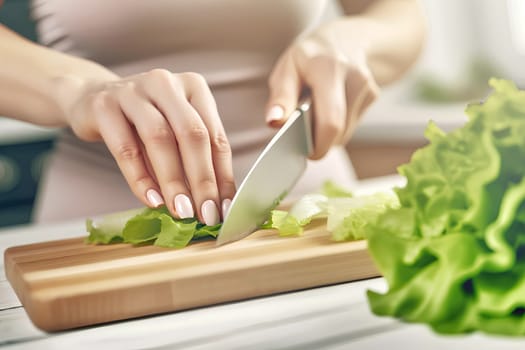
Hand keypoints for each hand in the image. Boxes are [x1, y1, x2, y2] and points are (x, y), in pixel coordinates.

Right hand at [60, 69, 234, 224]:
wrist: (92, 99)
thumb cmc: (143, 121)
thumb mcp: (174, 131)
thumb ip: (194, 158)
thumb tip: (215, 203)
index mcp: (194, 87)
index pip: (215, 137)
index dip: (223, 176)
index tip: (225, 208)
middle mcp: (166, 83)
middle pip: (192, 135)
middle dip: (202, 180)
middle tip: (206, 214)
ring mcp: (133, 91)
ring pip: (160, 139)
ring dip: (173, 181)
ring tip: (181, 211)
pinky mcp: (103, 106)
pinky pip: (126, 148)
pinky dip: (140, 179)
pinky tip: (152, 200)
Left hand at [265, 30, 379, 159]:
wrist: (346, 38)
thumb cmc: (309, 56)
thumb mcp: (287, 68)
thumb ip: (280, 97)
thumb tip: (274, 122)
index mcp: (328, 68)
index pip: (330, 122)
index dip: (317, 145)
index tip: (303, 151)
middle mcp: (354, 77)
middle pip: (339, 131)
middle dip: (319, 142)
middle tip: (303, 137)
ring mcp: (368, 87)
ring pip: (345, 132)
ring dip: (327, 134)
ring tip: (315, 115)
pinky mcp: (373, 95)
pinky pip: (352, 125)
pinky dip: (338, 126)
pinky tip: (330, 108)